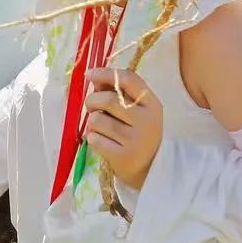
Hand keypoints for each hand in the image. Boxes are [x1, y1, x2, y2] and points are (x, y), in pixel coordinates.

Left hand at [84, 68, 162, 190]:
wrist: (151, 169)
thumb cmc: (139, 133)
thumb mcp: (138, 110)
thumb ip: (118, 93)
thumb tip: (95, 80)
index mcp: (152, 104)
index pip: (128, 79)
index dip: (106, 73)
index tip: (89, 74)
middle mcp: (146, 120)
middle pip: (107, 99)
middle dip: (92, 100)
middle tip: (91, 106)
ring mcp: (135, 140)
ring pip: (97, 119)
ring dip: (93, 122)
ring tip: (102, 128)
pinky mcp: (122, 157)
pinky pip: (94, 139)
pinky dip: (93, 138)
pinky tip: (103, 142)